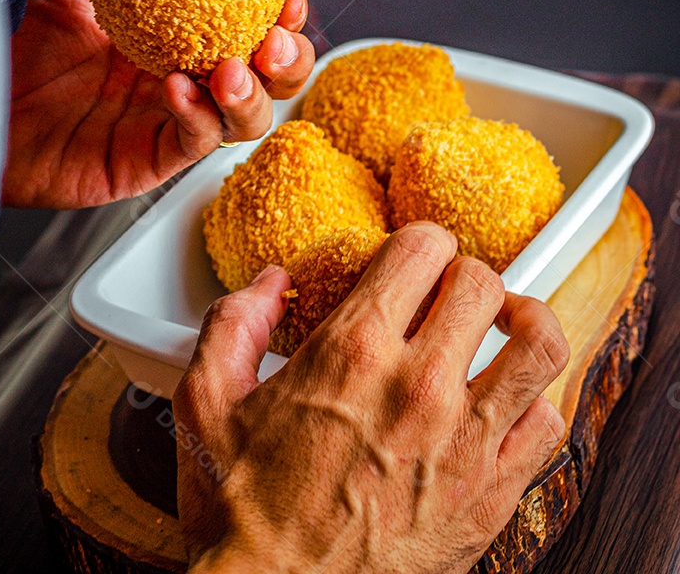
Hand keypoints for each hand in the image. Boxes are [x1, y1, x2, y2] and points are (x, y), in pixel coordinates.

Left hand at [3, 0, 314, 207]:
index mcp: (168, 25)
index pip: (244, 18)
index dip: (278, 8)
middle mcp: (176, 72)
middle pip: (265, 75)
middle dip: (288, 58)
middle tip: (274, 36)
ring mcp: (162, 118)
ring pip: (243, 119)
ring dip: (253, 95)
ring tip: (232, 68)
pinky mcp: (140, 160)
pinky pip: (190, 144)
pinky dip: (197, 119)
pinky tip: (177, 89)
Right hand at [173, 224, 569, 573]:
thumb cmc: (245, 514)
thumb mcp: (207, 404)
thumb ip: (233, 324)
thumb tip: (269, 283)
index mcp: (352, 351)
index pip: (424, 247)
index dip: (420, 242)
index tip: (414, 260)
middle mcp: (419, 386)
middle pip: (483, 282)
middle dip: (463, 277)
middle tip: (447, 296)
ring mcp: (465, 441)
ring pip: (539, 342)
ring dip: (523, 322)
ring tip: (502, 327)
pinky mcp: (491, 493)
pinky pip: (548, 423)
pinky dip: (535, 400)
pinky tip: (505, 401)